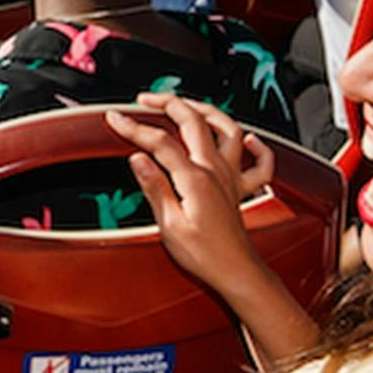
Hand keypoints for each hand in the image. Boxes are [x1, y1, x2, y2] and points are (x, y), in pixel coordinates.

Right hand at [107, 95, 271, 295]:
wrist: (235, 272)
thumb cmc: (204, 255)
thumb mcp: (169, 225)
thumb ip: (154, 187)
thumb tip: (138, 158)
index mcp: (194, 178)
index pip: (159, 142)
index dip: (133, 127)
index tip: (113, 118)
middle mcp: (216, 170)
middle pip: (193, 121)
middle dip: (167, 103)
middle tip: (144, 100)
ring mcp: (231, 177)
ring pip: (228, 128)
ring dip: (207, 110)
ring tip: (187, 104)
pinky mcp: (240, 188)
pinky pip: (259, 163)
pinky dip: (257, 147)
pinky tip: (248, 139)